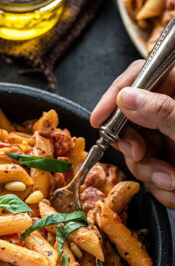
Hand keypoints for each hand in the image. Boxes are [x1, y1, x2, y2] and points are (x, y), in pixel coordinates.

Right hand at [90, 60, 174, 208]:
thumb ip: (161, 111)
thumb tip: (127, 98)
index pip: (139, 76)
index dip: (115, 95)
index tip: (99, 119)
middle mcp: (170, 113)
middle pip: (130, 121)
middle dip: (133, 146)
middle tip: (141, 155)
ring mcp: (171, 140)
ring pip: (139, 154)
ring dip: (152, 174)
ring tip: (173, 181)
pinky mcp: (171, 163)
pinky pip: (151, 176)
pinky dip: (162, 188)